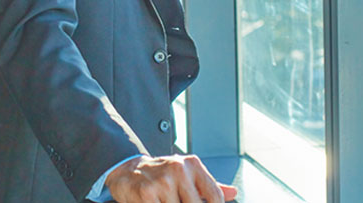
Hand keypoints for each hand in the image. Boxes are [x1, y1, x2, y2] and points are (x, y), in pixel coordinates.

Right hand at [105, 154, 237, 201]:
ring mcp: (163, 181)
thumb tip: (233, 193)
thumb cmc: (162, 174)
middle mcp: (179, 169)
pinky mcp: (146, 192)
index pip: (214, 195)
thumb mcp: (187, 174)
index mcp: (193, 165)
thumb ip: (208, 186)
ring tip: (166, 201)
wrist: (129, 170)